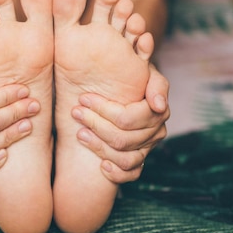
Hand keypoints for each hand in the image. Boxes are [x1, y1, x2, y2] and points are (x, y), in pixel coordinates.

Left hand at [71, 63, 169, 182]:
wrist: (122, 86)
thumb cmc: (126, 73)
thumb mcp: (133, 60)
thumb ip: (142, 57)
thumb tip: (153, 72)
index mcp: (157, 108)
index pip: (129, 118)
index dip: (103, 111)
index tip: (83, 98)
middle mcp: (157, 130)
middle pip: (123, 139)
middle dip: (95, 125)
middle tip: (75, 112)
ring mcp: (148, 146)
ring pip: (126, 158)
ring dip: (100, 148)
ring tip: (80, 133)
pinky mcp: (140, 160)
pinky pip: (132, 174)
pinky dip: (117, 173)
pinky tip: (101, 165)